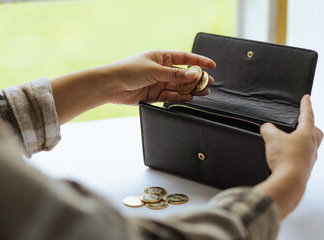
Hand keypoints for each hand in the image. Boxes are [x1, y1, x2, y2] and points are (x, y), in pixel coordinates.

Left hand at [51, 50, 215, 123]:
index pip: (184, 58)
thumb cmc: (129, 71)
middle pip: (182, 74)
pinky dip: (179, 97)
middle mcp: (160, 69)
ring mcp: (157, 82)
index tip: (212, 65)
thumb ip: (174, 75)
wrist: (111, 86)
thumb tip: (192, 75)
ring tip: (203, 92)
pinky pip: (170, 95)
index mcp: (160, 57)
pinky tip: (189, 97)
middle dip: (196, 78)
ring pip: (178, 86)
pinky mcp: (153, 95)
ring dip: (190, 89)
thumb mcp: (154, 70)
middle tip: (209, 83)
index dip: (198, 61)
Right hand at [260, 95, 322, 179]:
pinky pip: (303, 157)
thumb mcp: (271, 138)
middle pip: (315, 131)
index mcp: (306, 134)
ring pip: (310, 145)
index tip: (306, 98)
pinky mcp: (304, 169)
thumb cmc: (285, 159)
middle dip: (310, 125)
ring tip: (290, 140)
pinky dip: (296, 153)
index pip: (307, 115)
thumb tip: (266, 128)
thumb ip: (268, 129)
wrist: (289, 181)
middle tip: (302, 122)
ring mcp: (309, 158)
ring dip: (302, 141)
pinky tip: (287, 156)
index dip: (305, 105)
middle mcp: (311, 146)